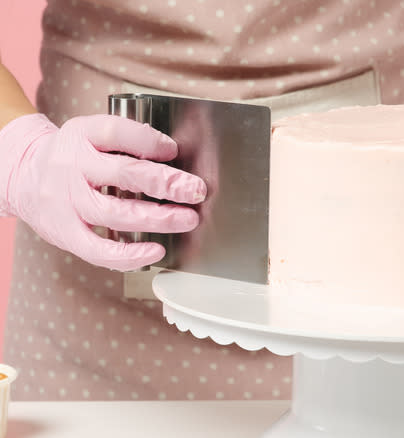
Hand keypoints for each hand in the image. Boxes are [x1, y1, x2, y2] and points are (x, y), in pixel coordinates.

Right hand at [0, 113, 206, 270]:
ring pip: (115, 213)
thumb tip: (175, 155)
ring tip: (187, 219)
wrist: (23, 177)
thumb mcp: (94, 134)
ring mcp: (68, 202)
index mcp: (82, 135)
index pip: (116, 132)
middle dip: (166, 183)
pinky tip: (156, 250)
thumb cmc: (74, 157)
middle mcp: (73, 166)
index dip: (149, 141)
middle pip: (124, 173)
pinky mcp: (65, 233)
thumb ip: (130, 140)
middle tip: (196, 190)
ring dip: (158, 218)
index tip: (173, 150)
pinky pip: (98, 249)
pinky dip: (130, 255)